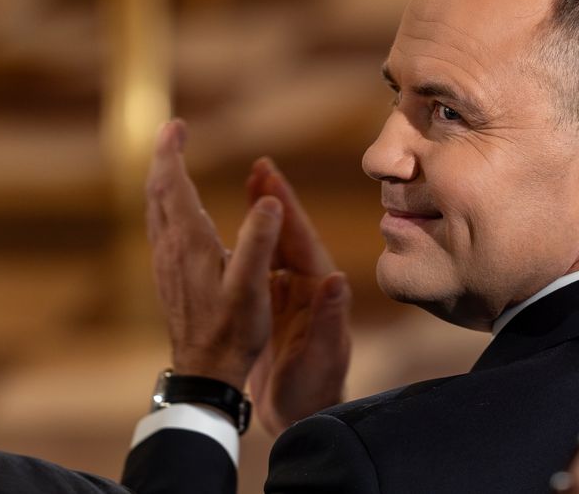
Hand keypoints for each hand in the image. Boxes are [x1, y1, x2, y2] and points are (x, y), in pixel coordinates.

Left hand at [146, 120, 280, 390]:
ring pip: (154, 210)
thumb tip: (270, 201)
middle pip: (156, 191)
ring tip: (172, 162)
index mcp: (189, 242)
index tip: (176, 124)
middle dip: (163, 158)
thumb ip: (259, 242)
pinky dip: (165, 205)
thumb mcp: (252, 286)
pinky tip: (176, 211)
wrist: (205, 371)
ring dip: (161, 181)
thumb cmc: (233, 330)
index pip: (171, 185)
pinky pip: (160, 227)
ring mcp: (165, 263)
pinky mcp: (168, 277)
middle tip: (173, 132)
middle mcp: (170, 248)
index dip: (170, 151)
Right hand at [246, 157, 351, 435]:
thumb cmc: (318, 390)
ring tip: (252, 181)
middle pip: (290, 234)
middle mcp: (309, 285)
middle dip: (276, 198)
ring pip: (277, 245)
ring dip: (266, 214)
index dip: (286, 206)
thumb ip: (331, 318)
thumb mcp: (325, 355)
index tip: (269, 173)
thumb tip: (338, 281)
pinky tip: (240, 230)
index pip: (302, 239)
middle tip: (260, 164)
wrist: (307, 415)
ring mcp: (293, 294)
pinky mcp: (278, 307)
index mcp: (320, 289)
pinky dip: (255, 243)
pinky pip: (264, 266)